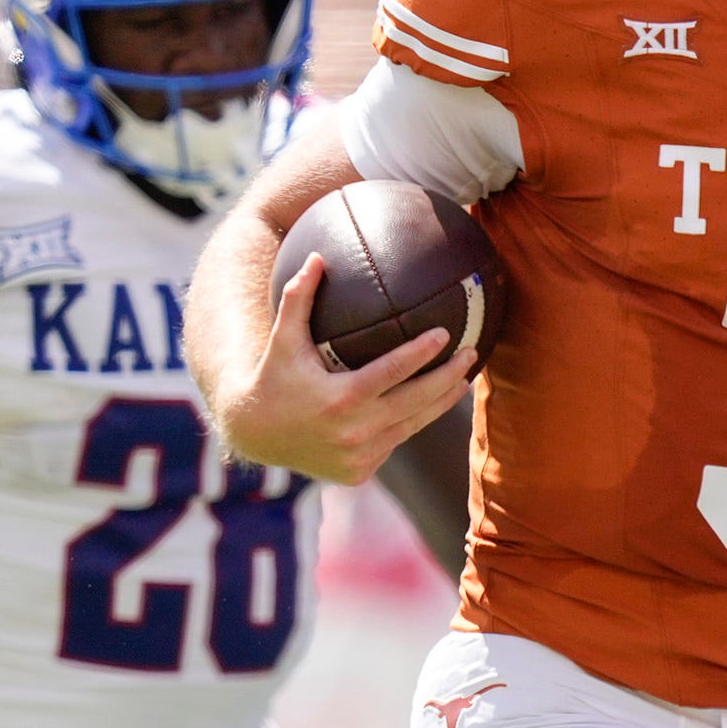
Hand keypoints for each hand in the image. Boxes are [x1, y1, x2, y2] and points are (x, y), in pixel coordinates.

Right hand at [211, 255, 474, 487]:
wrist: (255, 434)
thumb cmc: (273, 376)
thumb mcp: (283, 338)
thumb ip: (299, 297)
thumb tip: (318, 256)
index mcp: (338, 399)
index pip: (391, 373)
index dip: (420, 353)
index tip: (445, 334)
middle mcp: (353, 432)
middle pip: (415, 402)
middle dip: (447, 377)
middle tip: (471, 354)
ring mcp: (359, 456)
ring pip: (413, 426)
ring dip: (442, 402)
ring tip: (464, 380)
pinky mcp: (361, 471)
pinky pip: (395, 442)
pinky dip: (412, 422)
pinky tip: (433, 402)